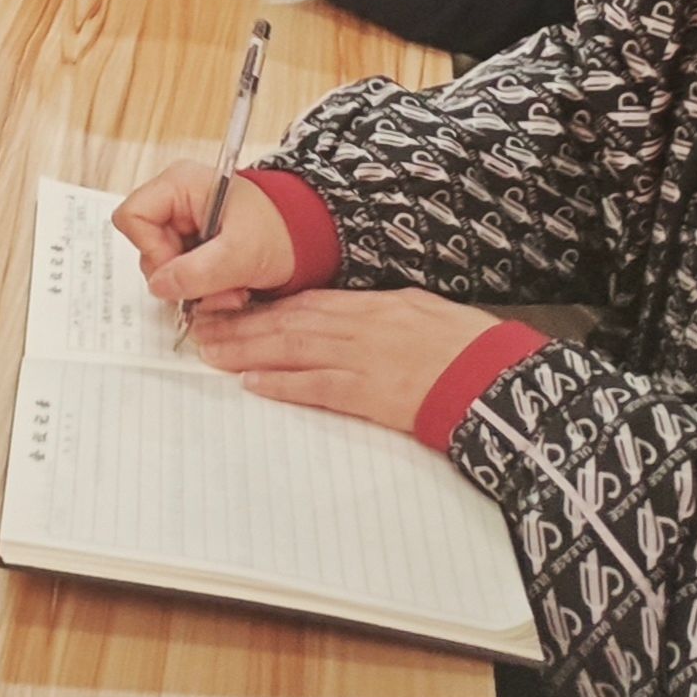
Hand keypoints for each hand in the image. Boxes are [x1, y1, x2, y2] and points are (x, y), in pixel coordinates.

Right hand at [116, 157, 300, 316]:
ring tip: (231, 290)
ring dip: (196, 289)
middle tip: (218, 290)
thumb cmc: (281, 230)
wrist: (307, 238)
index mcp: (180, 184)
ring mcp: (182, 225)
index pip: (133, 216)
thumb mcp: (241, 253)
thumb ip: (198, 271)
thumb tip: (160, 286)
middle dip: (182, 278)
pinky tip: (229, 288)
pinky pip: (180, 276)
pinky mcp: (192, 246)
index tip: (182, 271)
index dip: (151, 249)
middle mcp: (175, 201)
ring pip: (164, 269)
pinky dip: (203, 290)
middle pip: (147, 248)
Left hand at [186, 287, 509, 435]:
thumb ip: (381, 311)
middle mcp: (360, 327)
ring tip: (213, 354)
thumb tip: (351, 313)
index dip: (264, 306)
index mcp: (373, 304)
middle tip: (202, 329)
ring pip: (292, 351)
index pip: (306, 302)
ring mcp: (362, 360)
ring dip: (248, 353)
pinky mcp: (370, 395)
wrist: (494, 376)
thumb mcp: (420, 310)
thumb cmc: (466, 346)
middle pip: (288, 323)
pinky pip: (317, 388)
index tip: (233, 307)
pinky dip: (283, 385)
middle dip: (241, 327)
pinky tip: (255, 384)